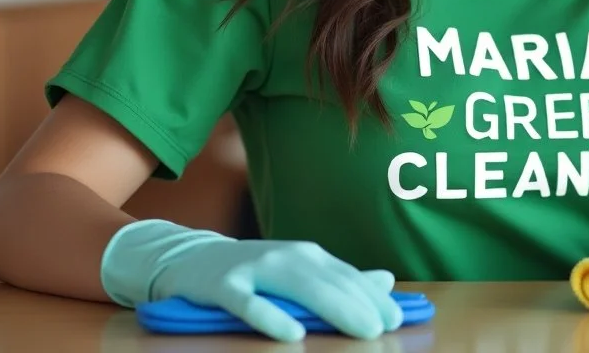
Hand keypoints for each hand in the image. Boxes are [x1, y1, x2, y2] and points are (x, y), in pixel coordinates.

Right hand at [103, 220, 401, 341]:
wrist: (192, 259)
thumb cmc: (255, 273)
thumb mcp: (299, 272)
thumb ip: (340, 279)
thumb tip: (386, 280)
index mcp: (307, 256)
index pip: (347, 277)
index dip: (373, 298)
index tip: (396, 320)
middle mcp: (285, 257)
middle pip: (329, 282)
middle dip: (361, 305)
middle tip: (385, 329)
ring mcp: (254, 269)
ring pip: (299, 288)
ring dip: (333, 309)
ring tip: (362, 331)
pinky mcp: (224, 286)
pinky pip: (249, 304)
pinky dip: (271, 317)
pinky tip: (292, 334)